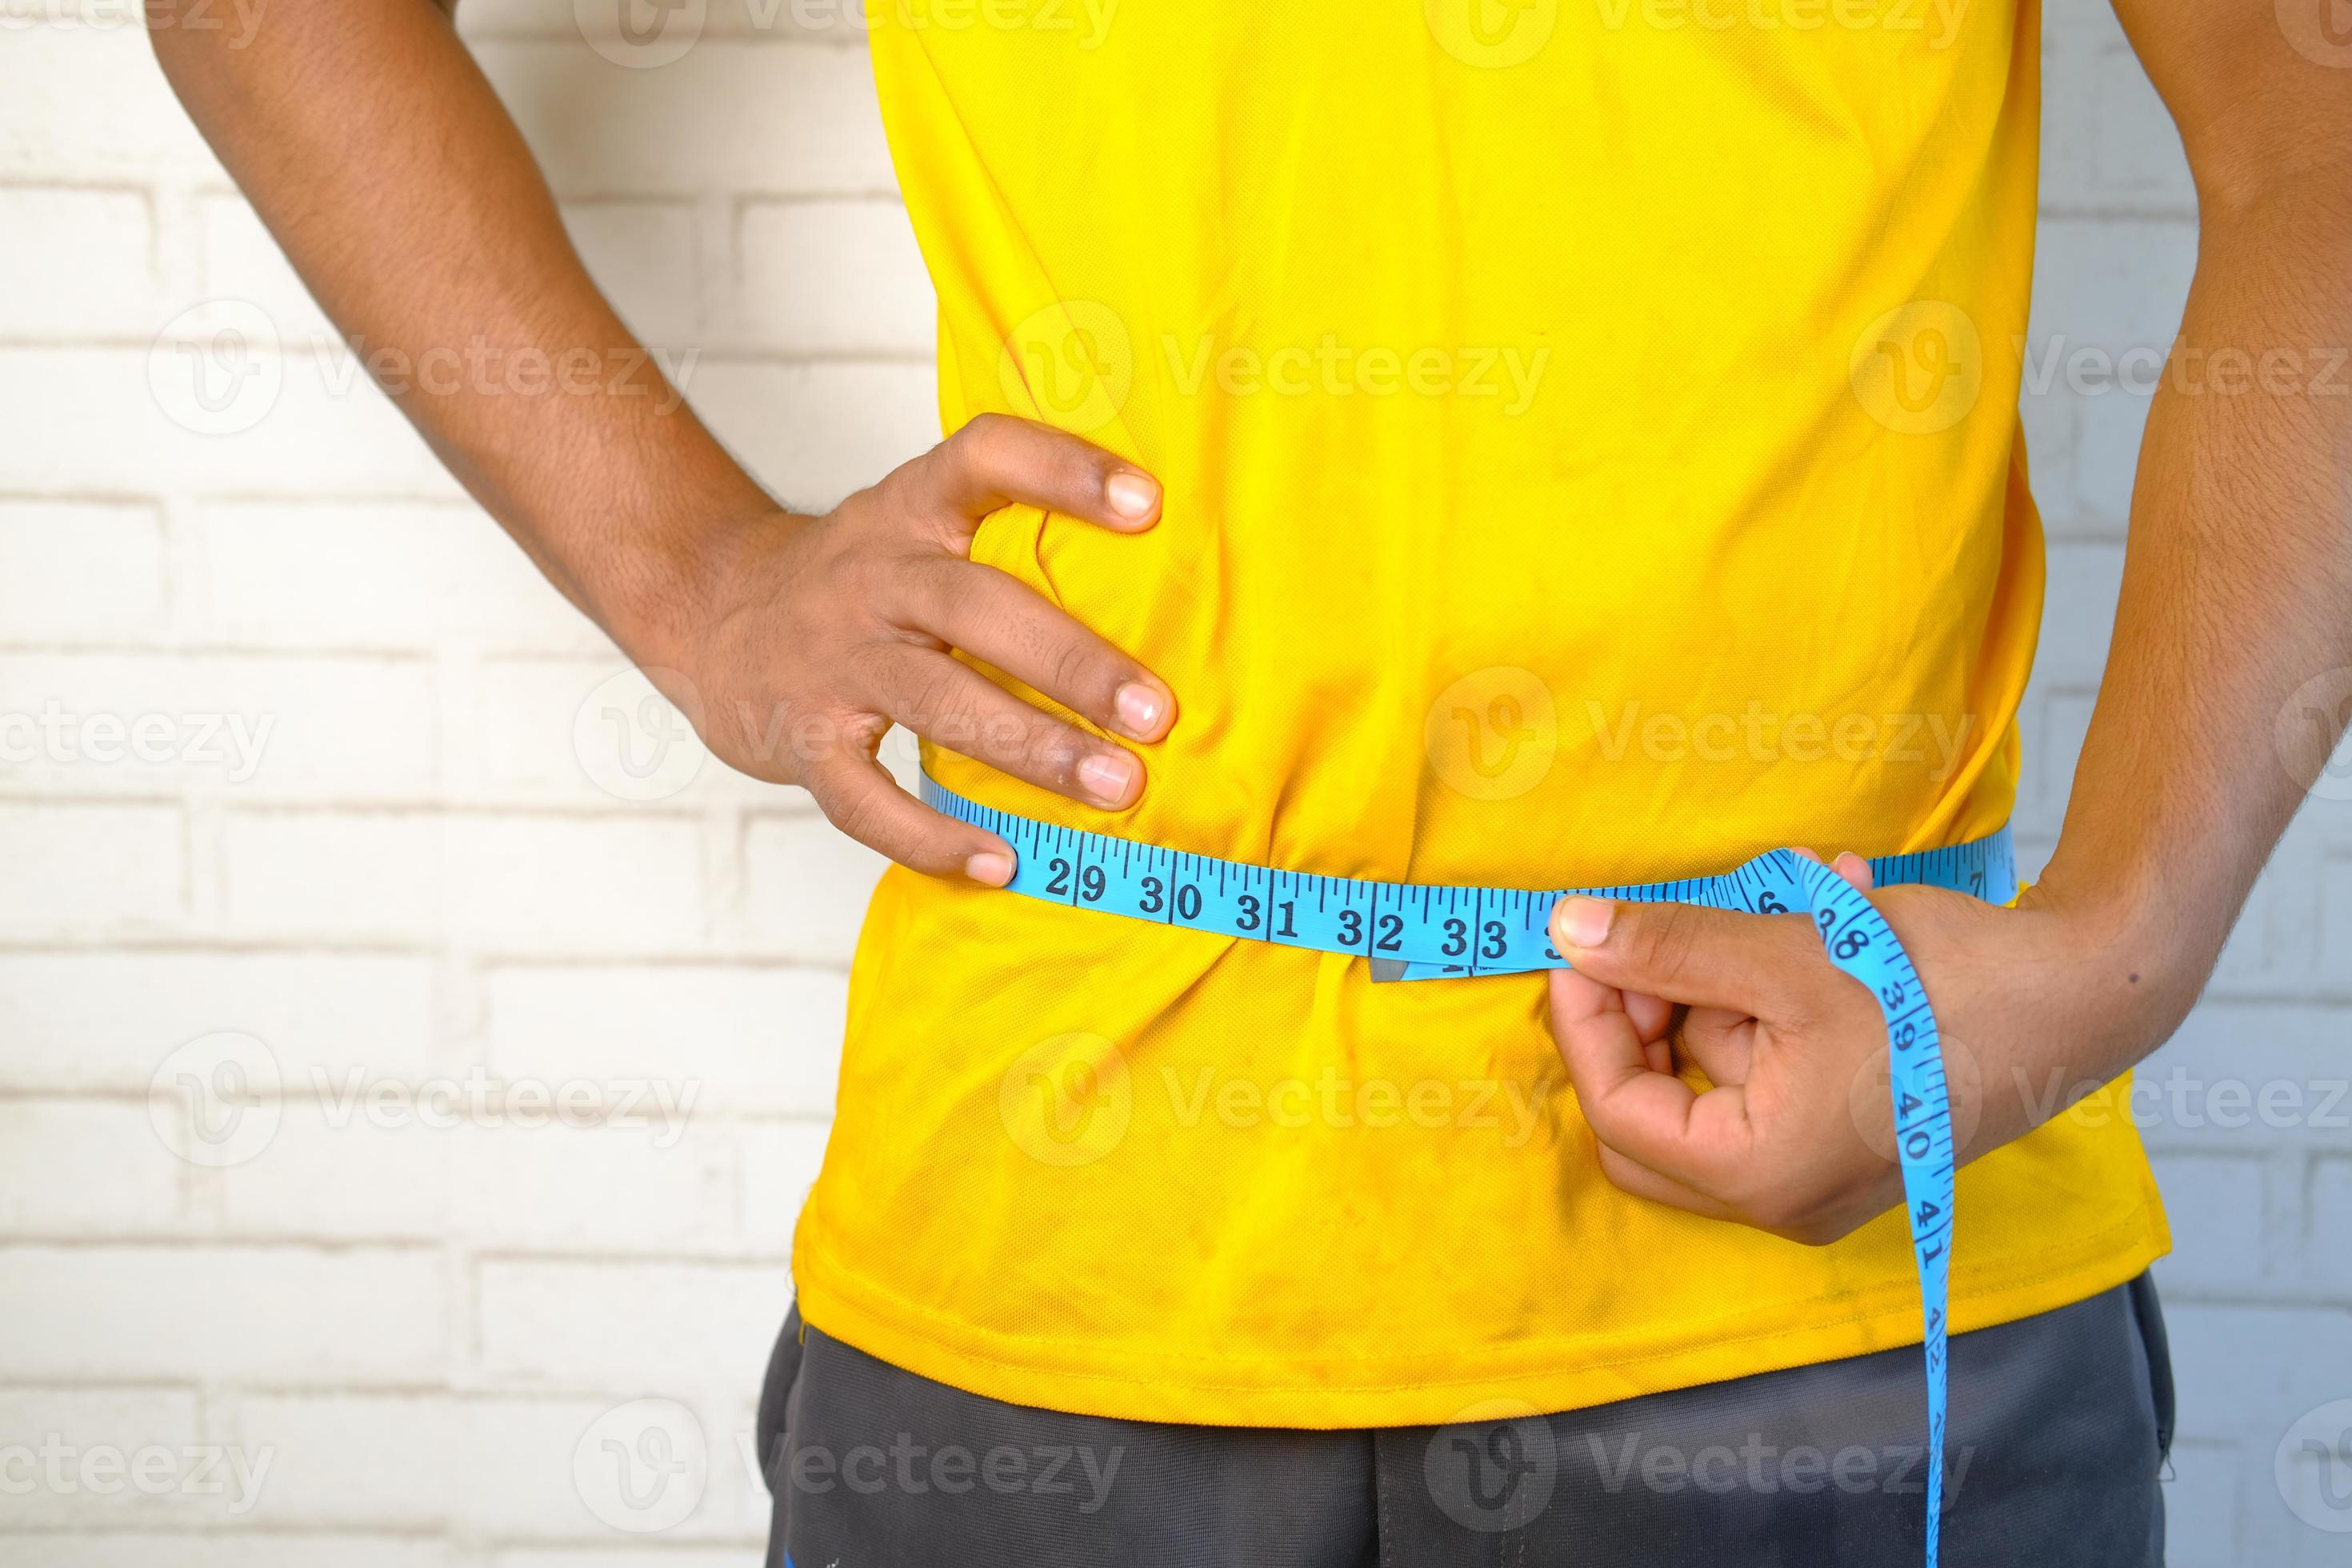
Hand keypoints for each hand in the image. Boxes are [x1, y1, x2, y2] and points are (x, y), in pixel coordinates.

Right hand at [640, 414, 1174, 883]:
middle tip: (1156, 712)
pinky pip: (863, 798)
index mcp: (910, 509)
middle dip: (1072, 661)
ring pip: (935, 700)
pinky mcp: (799, 737)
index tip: (1149, 504)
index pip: (983, 459)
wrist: (708, 611)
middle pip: (975, 605)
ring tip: (1115, 787)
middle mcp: (871, 574)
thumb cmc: (858, 580)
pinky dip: (931, 835)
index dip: (1062, 472)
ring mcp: (831, 658)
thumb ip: (1004, 537)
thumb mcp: (914, 524)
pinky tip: (1000, 860)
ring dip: (1031, 747)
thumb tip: (1163, 587)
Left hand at [1543, 856, 2169, 1245]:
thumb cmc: (1944, 984)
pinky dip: (1780, 992)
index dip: (1585, 1020)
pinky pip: (1776, 1067)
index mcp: (1759, 1176)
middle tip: (1663, 938)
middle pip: (1653, 1114)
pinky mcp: (1850, 1133)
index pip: (1618, 1111)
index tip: (1579, 942)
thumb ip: (1667, 949)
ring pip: (1717, 1077)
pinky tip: (1829, 910)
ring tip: (1788, 896)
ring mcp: (1820, 1173)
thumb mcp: (1785, 954)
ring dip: (1732, 978)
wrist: (2086, 991)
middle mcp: (1784, 1198)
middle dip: (1651, 1014)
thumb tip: (1567, 934)